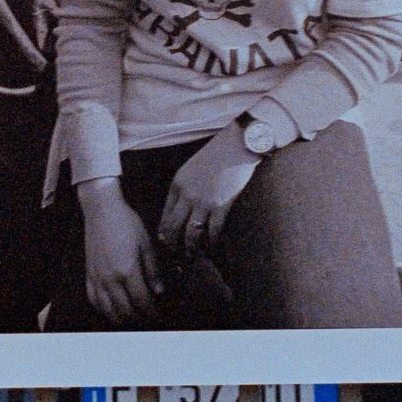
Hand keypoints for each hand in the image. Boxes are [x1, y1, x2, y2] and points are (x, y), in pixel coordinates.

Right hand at [79, 179, 159, 323]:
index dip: (152, 312)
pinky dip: (104, 309)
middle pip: (125, 311)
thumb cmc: (126, 223)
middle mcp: (110, 279)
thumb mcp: (146, 244)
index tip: (159, 315)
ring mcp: (97, 278)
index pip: (142, 302)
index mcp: (127, 271)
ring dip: (122, 319)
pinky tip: (111, 310)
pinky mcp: (88, 274)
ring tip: (133, 319)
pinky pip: (94, 300)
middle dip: (139, 319)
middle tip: (149, 320)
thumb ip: (153, 270)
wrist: (101, 210)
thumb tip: (159, 291)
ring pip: (108, 310)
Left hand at [158, 124, 260, 255]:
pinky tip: (213, 248)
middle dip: (174, 246)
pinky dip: (213, 243)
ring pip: (192, 234)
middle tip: (177, 257)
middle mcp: (186, 195)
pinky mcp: (222, 205)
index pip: (165, 216)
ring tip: (193, 257)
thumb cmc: (216, 156)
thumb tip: (181, 211)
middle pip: (174, 228)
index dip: (165, 233)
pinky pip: (214, 231)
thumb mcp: (191, 169)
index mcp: (177, 185)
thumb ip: (184, 189)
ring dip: (192, 249)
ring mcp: (204, 201)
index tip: (166, 244)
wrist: (237, 145)